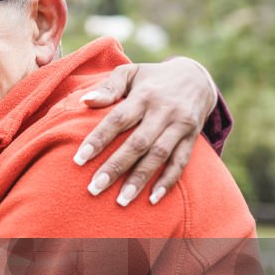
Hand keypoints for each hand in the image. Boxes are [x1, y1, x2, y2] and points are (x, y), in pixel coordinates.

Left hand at [74, 57, 217, 205]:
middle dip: (116, 167)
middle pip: (138, 143)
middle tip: (94, 188)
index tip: (78, 160)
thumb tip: (84, 101)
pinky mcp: (192, 138)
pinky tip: (152, 199)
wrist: (196, 77)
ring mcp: (180, 125)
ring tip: (121, 201)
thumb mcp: (130, 73)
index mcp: (144, 95)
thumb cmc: (150, 78)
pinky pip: (181, 162)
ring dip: (140, 180)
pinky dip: (168, 181)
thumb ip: (108, 87)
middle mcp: (164, 111)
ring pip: (159, 156)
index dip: (98, 139)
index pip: (118, 119)